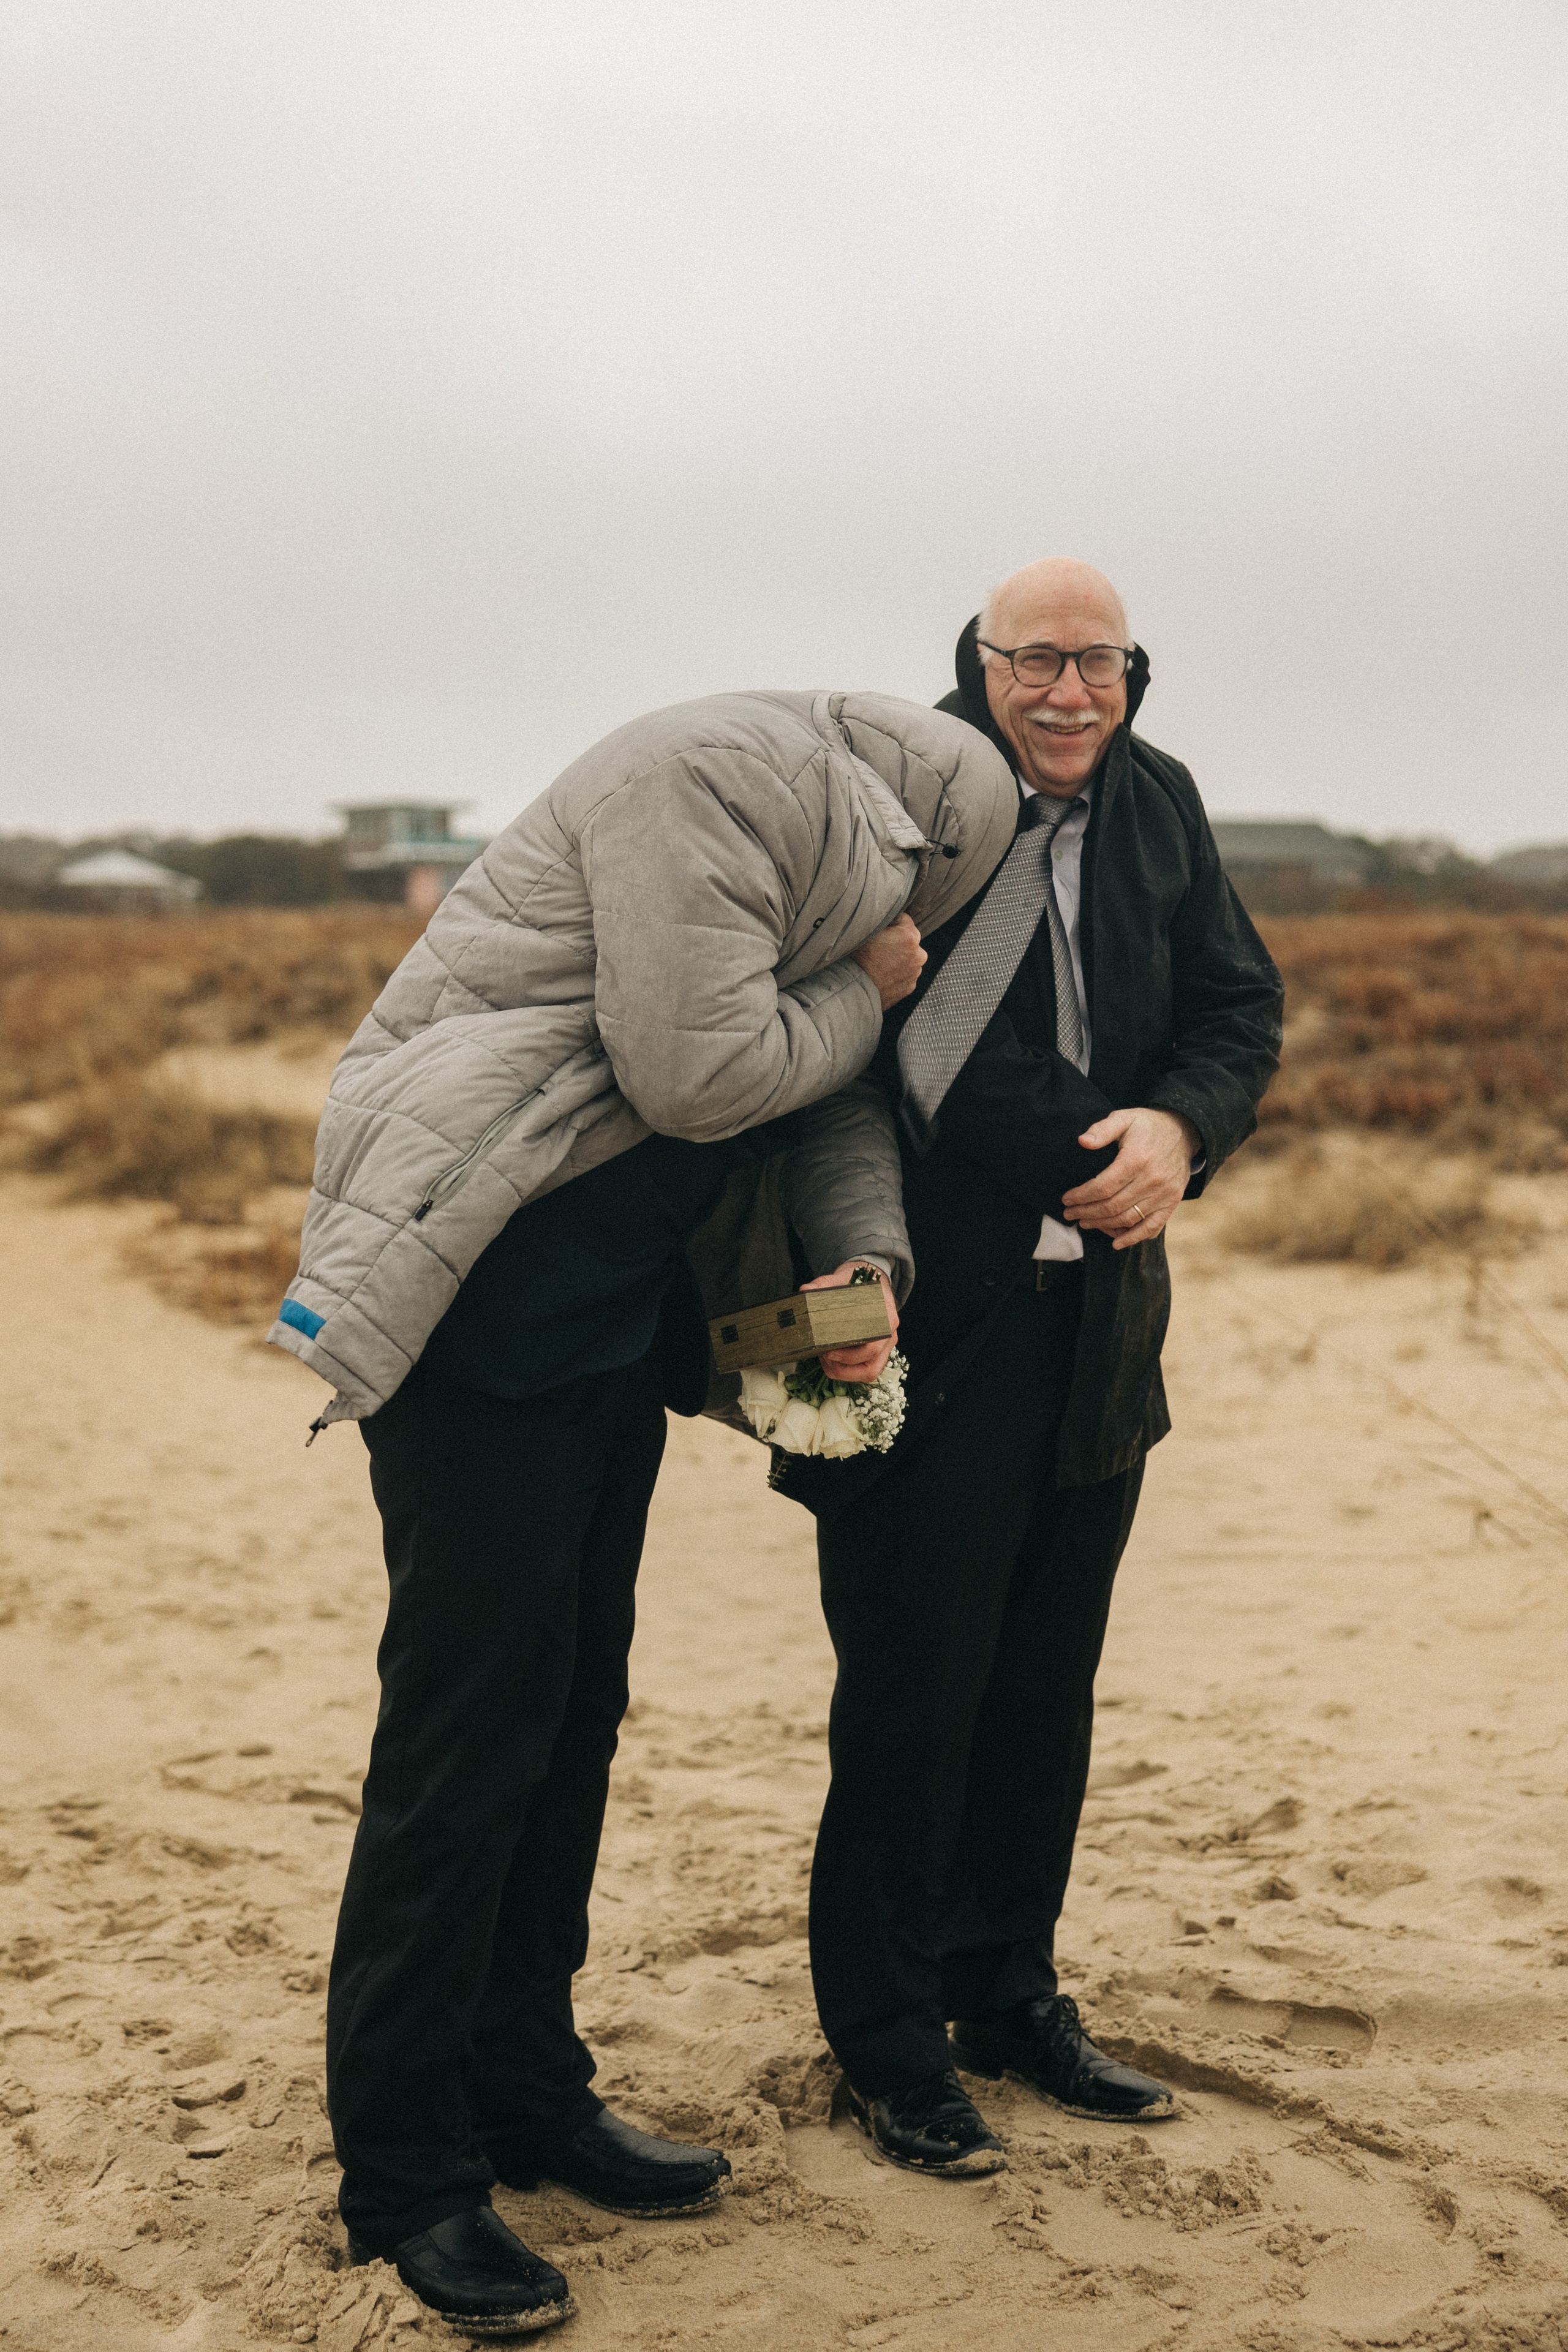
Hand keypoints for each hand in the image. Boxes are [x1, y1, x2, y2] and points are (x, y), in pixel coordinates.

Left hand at [800, 1261, 898, 1382]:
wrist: (874, 1282)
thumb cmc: (859, 1283)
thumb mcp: (841, 1279)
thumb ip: (823, 1284)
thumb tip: (805, 1291)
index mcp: (886, 1316)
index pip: (872, 1346)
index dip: (849, 1355)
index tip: (828, 1350)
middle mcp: (889, 1334)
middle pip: (871, 1364)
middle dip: (843, 1366)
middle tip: (823, 1356)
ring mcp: (886, 1345)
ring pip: (870, 1372)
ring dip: (845, 1373)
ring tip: (826, 1361)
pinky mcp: (878, 1352)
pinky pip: (866, 1370)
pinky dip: (848, 1372)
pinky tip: (832, 1362)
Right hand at [853, 914, 925, 1010]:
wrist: (854, 990)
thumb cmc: (857, 958)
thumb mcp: (866, 929)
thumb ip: (880, 918)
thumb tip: (884, 912)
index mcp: (910, 936)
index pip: (903, 919)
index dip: (890, 924)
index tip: (879, 931)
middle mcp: (919, 955)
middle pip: (908, 940)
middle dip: (896, 942)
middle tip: (877, 948)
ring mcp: (915, 973)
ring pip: (907, 958)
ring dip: (897, 958)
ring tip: (878, 963)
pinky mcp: (909, 987)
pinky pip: (904, 974)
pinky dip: (895, 973)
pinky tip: (881, 975)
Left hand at [1061, 1108, 1199, 1249]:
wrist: (1184, 1131)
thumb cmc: (1148, 1125)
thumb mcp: (1124, 1118)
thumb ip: (1103, 1130)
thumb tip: (1082, 1141)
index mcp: (1137, 1159)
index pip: (1102, 1187)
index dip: (1081, 1196)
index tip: (1066, 1199)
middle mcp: (1152, 1180)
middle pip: (1112, 1206)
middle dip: (1086, 1213)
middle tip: (1070, 1214)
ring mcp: (1164, 1194)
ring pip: (1127, 1219)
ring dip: (1103, 1225)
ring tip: (1085, 1223)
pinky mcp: (1172, 1203)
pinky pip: (1152, 1227)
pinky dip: (1133, 1238)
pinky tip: (1115, 1242)